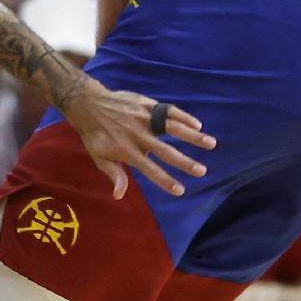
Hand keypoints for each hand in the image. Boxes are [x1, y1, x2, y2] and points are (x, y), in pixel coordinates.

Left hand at [59, 78, 213, 198]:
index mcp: (126, 151)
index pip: (150, 170)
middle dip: (185, 162)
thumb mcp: (98, 156)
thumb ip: (114, 174)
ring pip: (173, 128)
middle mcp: (138, 136)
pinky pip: (169, 111)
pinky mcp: (147, 105)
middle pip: (166, 151)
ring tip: (211, 144)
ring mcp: (144, 119)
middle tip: (202, 172)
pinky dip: (184, 117)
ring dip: (193, 136)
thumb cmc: (94, 135)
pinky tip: (198, 125)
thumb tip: (120, 195)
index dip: (165, 181)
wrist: (88, 105)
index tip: (180, 190)